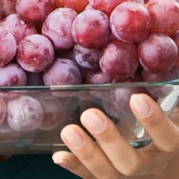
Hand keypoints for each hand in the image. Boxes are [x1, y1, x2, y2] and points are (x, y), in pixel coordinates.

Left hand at [52, 94, 178, 177]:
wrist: (165, 167)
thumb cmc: (166, 130)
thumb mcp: (172, 115)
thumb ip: (166, 96)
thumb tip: (167, 59)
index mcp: (168, 146)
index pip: (166, 138)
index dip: (154, 122)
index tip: (137, 98)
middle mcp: (148, 165)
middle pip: (131, 163)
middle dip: (109, 140)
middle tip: (90, 115)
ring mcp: (126, 176)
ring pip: (108, 173)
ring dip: (86, 153)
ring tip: (69, 131)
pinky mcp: (108, 178)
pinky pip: (90, 177)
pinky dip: (75, 166)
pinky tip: (59, 155)